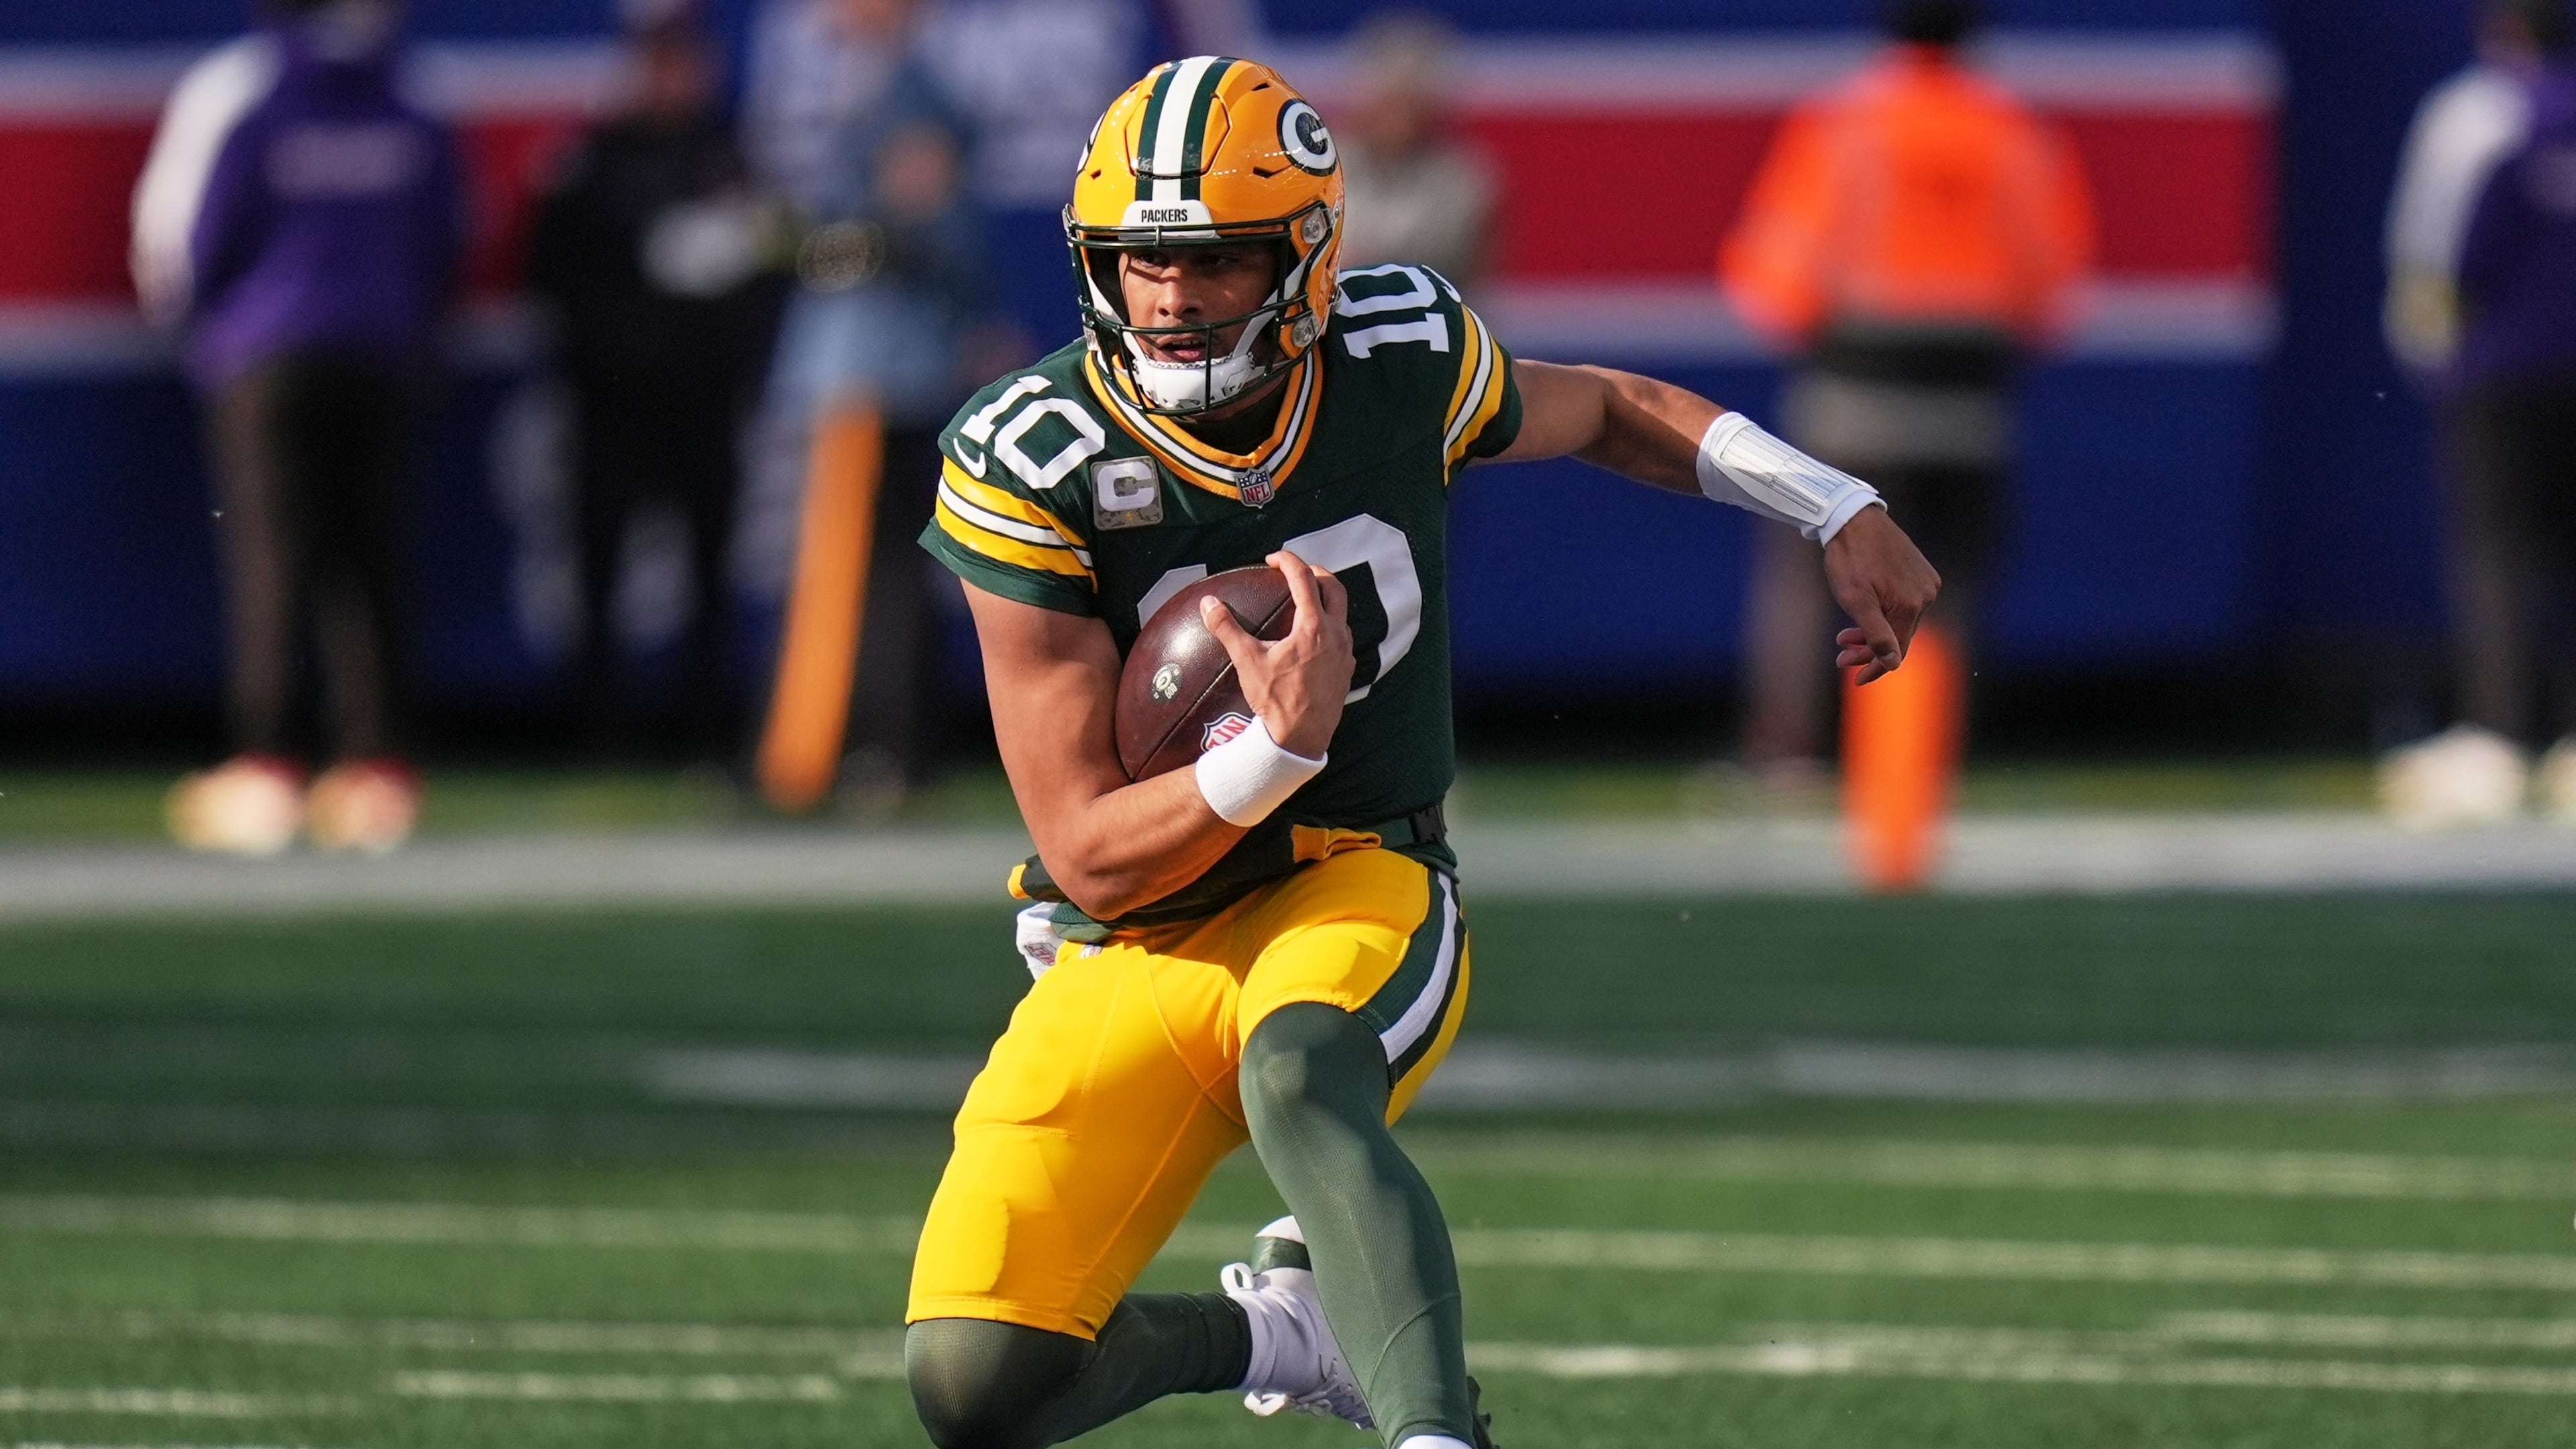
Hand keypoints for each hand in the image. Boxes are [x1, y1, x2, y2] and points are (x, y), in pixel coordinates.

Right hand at [1200, 551, 1353, 758]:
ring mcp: (1345, 652)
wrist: (1300, 738)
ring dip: (1325, 600)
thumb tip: (1208, 603)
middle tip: (1294, 572)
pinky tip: (1311, 638)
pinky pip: (1343, 636)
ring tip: (1304, 601)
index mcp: (1313, 626)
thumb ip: (1227, 628)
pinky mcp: (1347, 669)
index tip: (1273, 559)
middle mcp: (1336, 634)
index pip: (1304, 578)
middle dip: (1315, 572)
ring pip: (1342, 612)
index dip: (1288, 561)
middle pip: (1334, 587)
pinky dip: (1329, 625)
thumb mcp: (1247, 661)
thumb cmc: (1276, 701)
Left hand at [1823, 506, 1941, 684]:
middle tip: (1840, 653)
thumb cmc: (1849, 558)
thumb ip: (1875, 634)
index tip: (1855, 680)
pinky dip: (1883, 614)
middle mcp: (1926, 595)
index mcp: (1911, 605)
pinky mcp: (1920, 571)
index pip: (1897, 651)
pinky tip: (1863, 613)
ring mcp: (1925, 582)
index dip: (1875, 668)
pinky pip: (1902, 604)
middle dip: (1868, 649)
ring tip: (1843, 635)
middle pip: (1898, 636)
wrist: (1853, 518)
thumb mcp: (1855, 600)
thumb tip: (1892, 664)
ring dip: (1872, 632)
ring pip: (1899, 621)